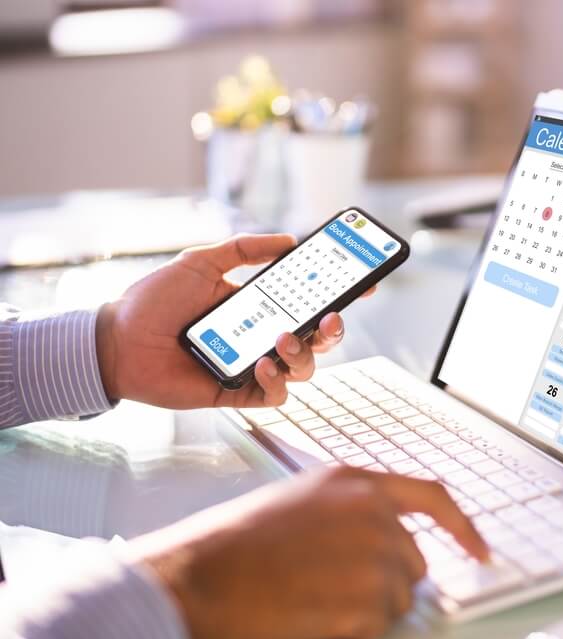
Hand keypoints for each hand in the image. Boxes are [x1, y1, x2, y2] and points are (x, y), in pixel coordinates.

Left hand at [96, 234, 371, 408]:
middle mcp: (261, 336)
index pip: (308, 302)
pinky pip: (275, 394)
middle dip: (333, 329)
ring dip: (302, 353)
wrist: (118, 341)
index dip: (340, 295)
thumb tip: (289, 240)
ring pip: (303, 368)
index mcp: (258, 306)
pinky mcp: (238, 392)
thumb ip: (244, 248)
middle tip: (331, 318)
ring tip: (281, 340)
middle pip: (317, 339)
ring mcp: (253, 365)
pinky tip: (261, 364)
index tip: (364, 285)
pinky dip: (276, 381)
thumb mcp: (201, 262)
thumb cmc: (153, 302)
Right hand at [129, 467, 488, 638]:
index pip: (432, 498)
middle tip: (334, 589)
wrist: (193, 576)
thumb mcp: (298, 502)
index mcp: (355, 482)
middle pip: (413, 560)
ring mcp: (374, 554)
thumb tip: (383, 543)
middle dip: (387, 581)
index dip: (461, 527)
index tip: (479, 550)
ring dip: (367, 607)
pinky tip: (311, 613)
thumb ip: (350, 512)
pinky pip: (380, 624)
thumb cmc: (231, 543)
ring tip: (311, 597)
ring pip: (400, 597)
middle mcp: (373, 511)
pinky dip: (352, 629)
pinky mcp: (366, 599)